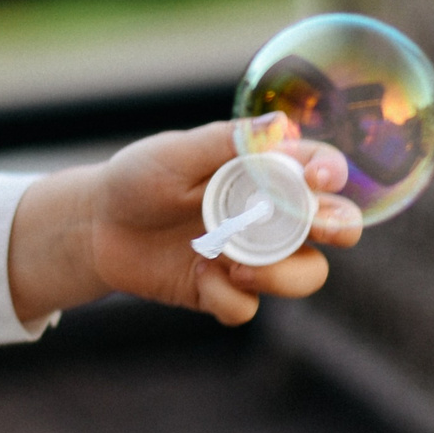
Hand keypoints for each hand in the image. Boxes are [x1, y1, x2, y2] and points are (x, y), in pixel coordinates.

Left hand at [7, 121, 361, 326]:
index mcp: (266, 173)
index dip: (332, 174)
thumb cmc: (139, 178)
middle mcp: (271, 215)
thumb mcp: (177, 152)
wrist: (96, 227)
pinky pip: (248, 306)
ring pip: (306, 275)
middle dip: (337, 228)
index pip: (320, 171)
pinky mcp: (225, 291)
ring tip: (234, 263)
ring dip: (282, 274)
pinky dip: (226, 296)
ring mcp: (253, 256)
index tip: (317, 180)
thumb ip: (227, 141)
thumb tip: (283, 126)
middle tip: (311, 227)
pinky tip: (198, 274)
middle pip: (337, 227)